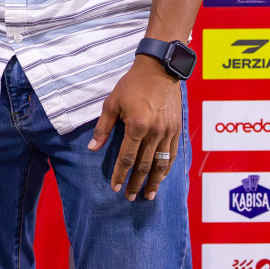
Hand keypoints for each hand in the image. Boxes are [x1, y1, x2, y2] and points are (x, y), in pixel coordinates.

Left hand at [87, 55, 181, 201]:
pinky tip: (160, 178)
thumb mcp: (112, 103)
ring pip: (161, 164)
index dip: (120, 174)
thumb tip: (92, 148)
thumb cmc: (132, 85)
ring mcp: (168, 132)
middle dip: (136, 184)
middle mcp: (154, 132)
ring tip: (148, 195)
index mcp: (136, 126)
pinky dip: (166, 169)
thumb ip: (103, 128)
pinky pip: (172, 154)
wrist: (159, 70)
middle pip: (144, 165)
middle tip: (129, 197)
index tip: (114, 187)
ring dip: (154, 182)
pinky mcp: (177, 130)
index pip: (127, 158)